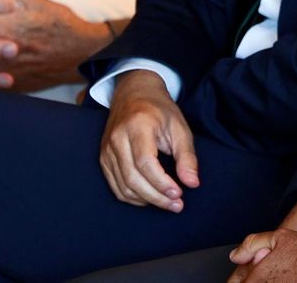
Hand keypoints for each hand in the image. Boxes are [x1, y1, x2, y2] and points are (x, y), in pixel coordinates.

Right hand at [99, 70, 198, 211]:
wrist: (133, 93)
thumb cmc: (159, 110)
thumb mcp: (179, 127)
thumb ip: (186, 156)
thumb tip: (192, 183)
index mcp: (137, 125)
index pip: (145, 162)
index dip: (161, 183)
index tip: (179, 193)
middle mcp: (117, 138)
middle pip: (133, 178)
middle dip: (156, 197)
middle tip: (177, 205)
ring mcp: (107, 150)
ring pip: (123, 186)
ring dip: (146, 200)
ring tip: (168, 203)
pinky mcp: (104, 159)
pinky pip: (116, 186)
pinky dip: (133, 197)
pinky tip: (150, 197)